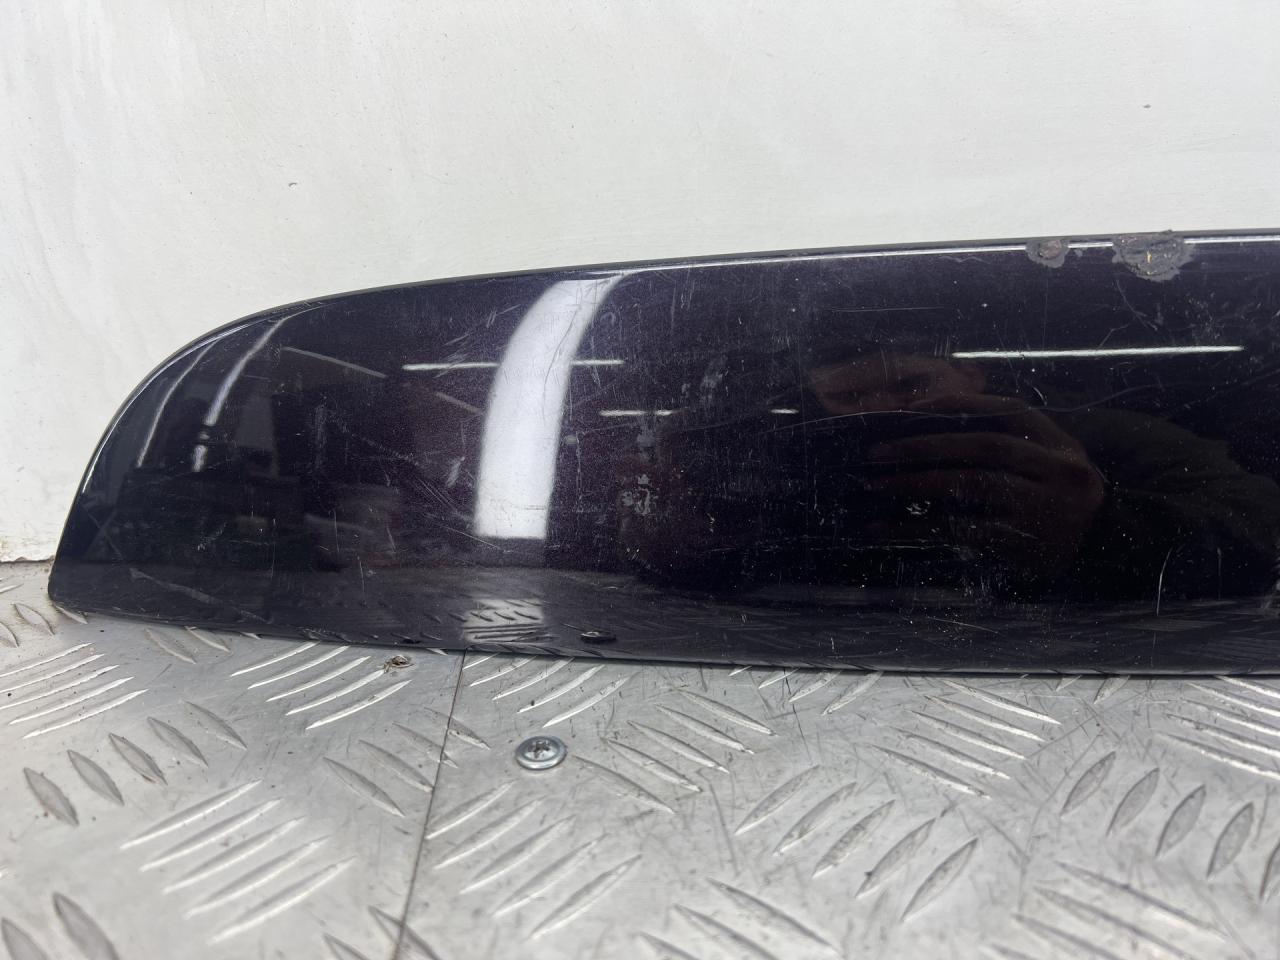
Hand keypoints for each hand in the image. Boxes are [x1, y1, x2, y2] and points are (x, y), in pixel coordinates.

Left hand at [865, 393, 1104, 579]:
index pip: (1006, 410)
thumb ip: (1011, 440)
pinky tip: (891, 527)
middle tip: (880, 449)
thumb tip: (936, 420)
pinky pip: (966, 531)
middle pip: (984, 446)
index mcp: (1058, 442)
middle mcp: (1056, 469)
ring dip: (920, 482)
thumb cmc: (1060, 496)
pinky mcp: (1026, 542)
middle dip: (928, 444)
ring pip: (974, 485)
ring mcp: (1044, 507)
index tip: (913, 406)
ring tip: (879, 483)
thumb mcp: (1051, 460)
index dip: (959, 404)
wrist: (1106, 548)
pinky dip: (924, 527)